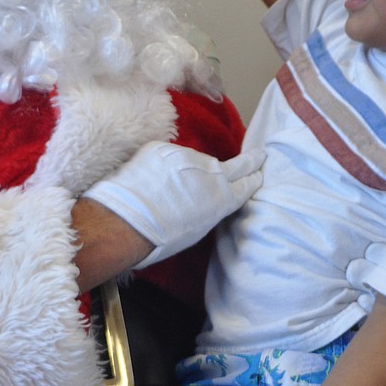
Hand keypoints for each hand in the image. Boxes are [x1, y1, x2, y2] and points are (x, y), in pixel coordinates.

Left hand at [82, 140, 263, 268]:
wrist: (127, 220)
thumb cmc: (162, 237)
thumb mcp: (198, 228)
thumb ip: (211, 207)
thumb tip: (208, 198)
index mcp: (223, 197)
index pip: (247, 183)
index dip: (253, 178)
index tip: (259, 172)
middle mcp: (211, 172)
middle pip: (236, 164)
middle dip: (249, 161)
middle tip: (259, 155)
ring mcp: (186, 156)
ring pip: (193, 161)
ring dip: (189, 170)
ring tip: (169, 188)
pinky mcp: (163, 148)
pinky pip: (168, 156)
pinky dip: (163, 165)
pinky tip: (152, 179)